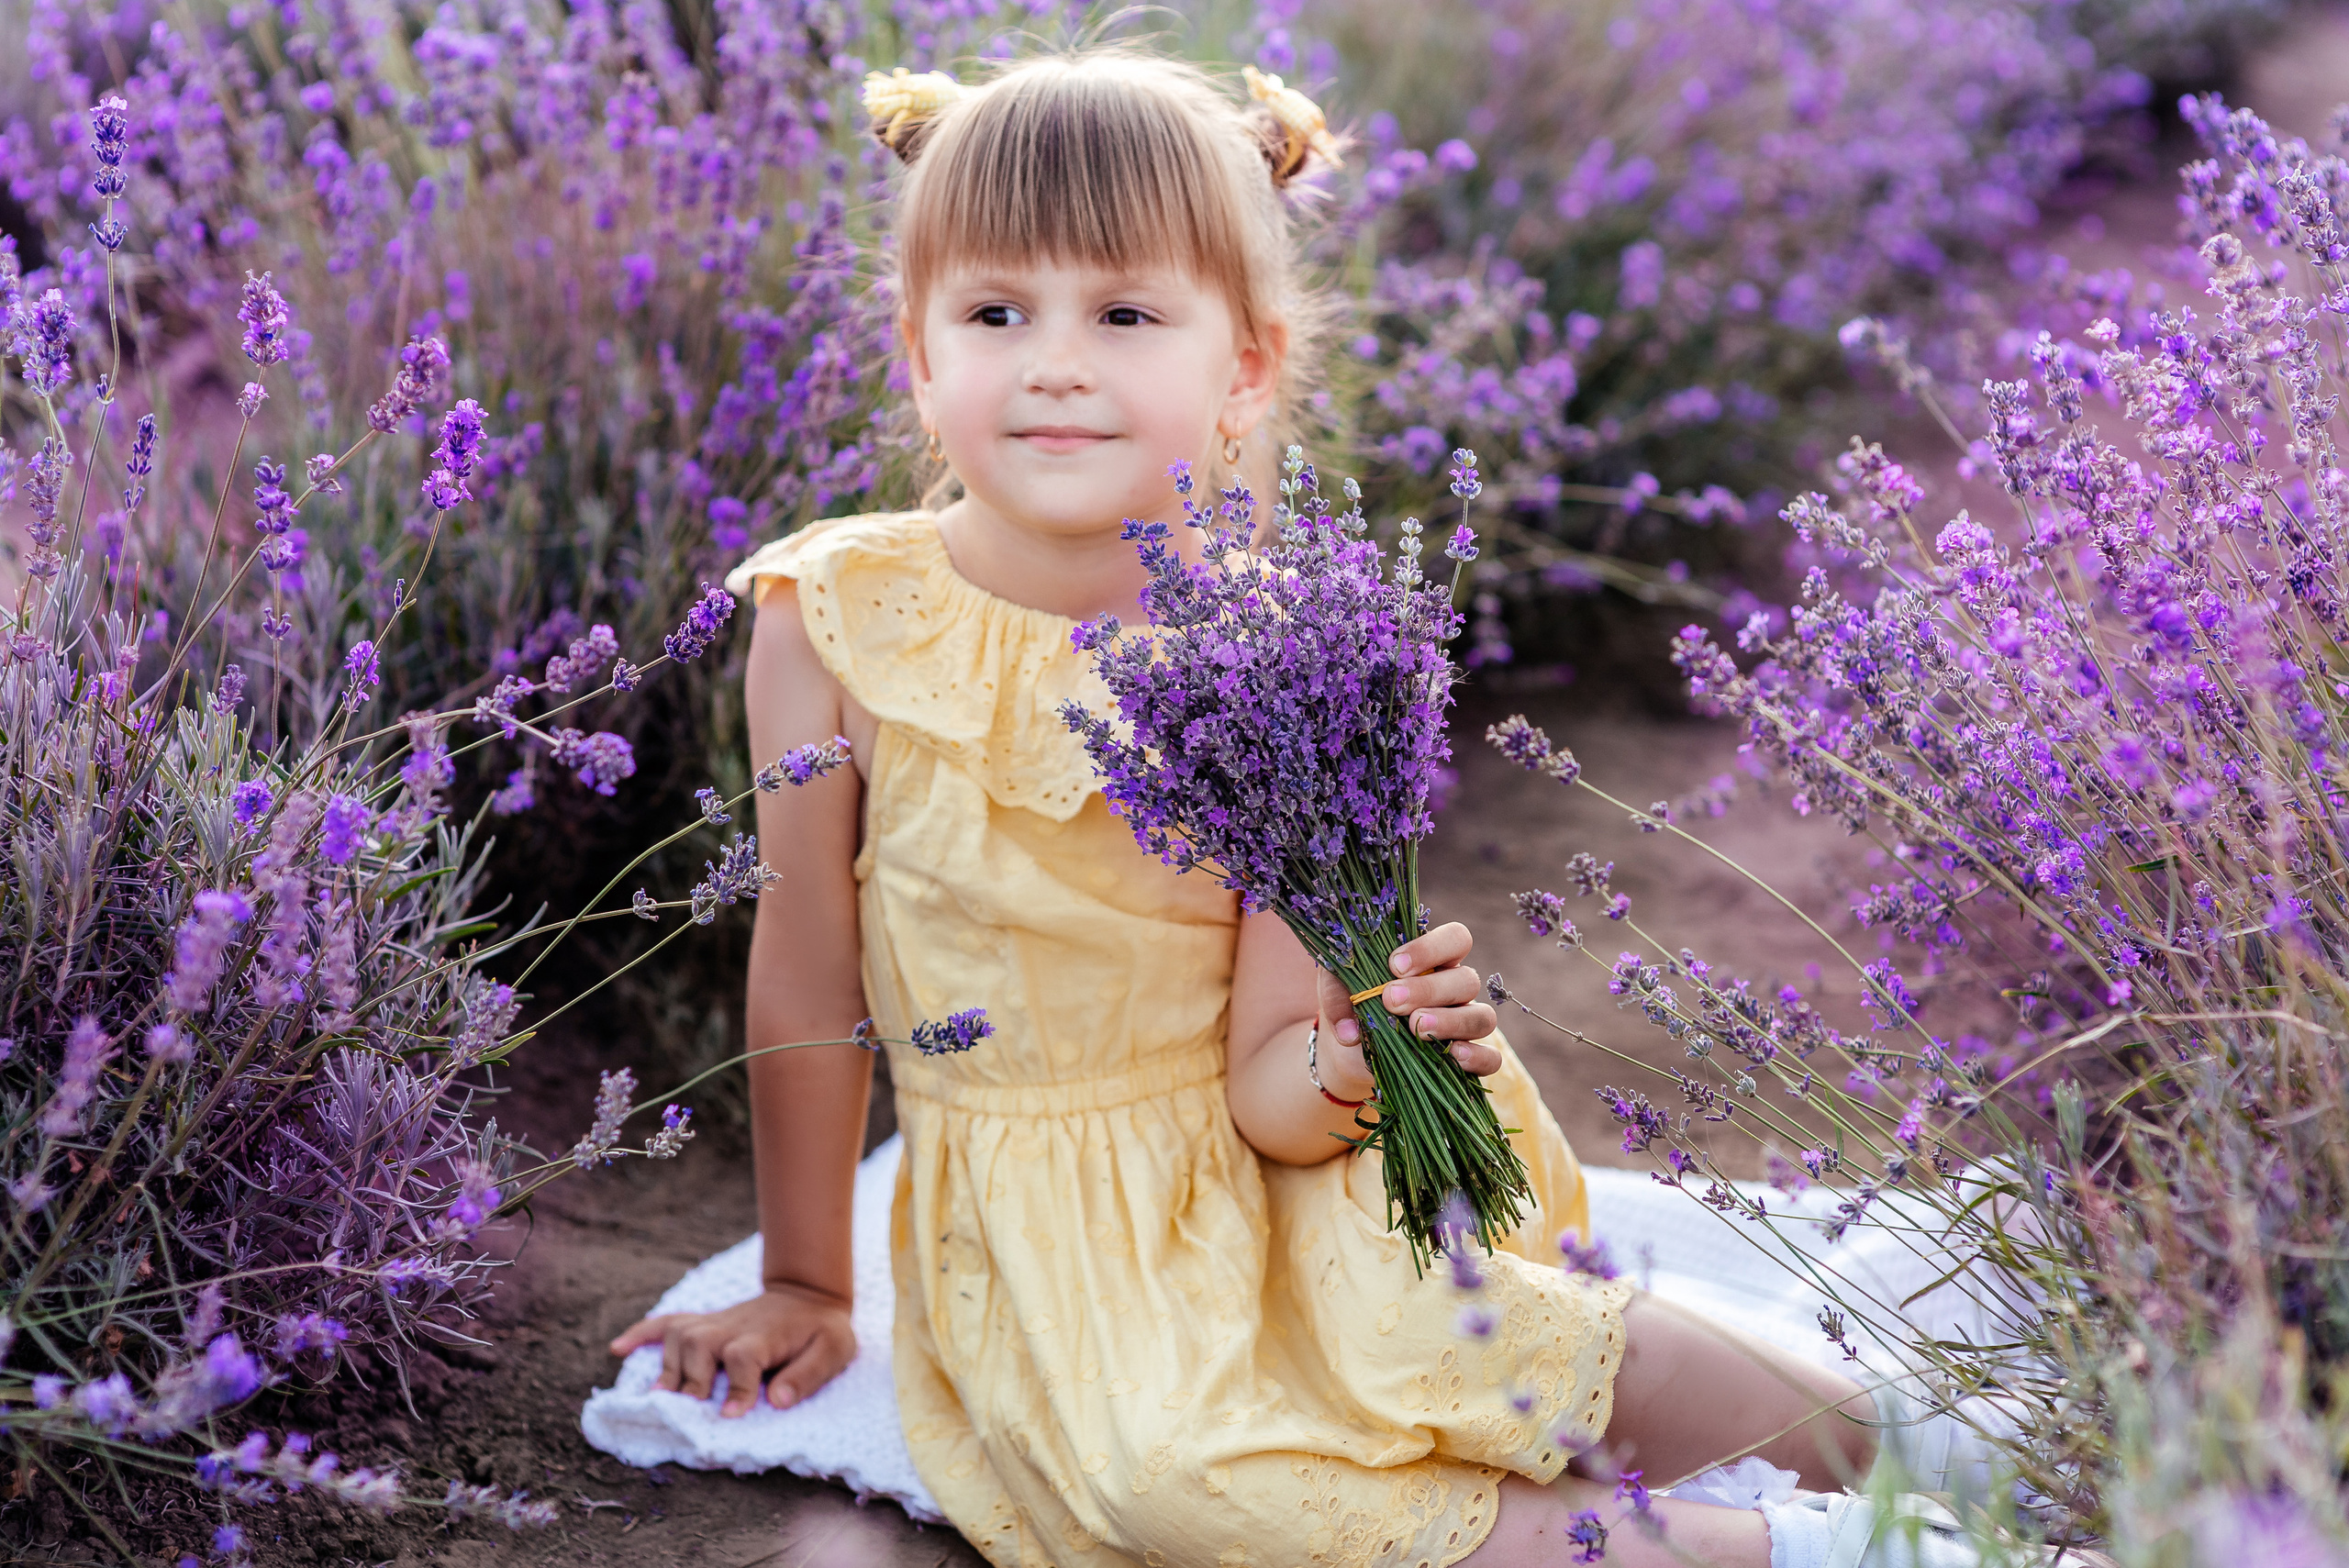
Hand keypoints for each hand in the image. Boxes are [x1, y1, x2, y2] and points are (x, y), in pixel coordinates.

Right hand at [607, 1281, 855, 1417]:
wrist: (808, 1295)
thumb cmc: (822, 1331)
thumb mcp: (835, 1350)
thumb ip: (809, 1374)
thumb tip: (778, 1401)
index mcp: (764, 1336)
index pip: (743, 1357)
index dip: (737, 1386)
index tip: (732, 1414)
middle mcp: (732, 1327)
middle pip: (699, 1344)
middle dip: (692, 1378)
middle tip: (692, 1409)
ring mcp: (715, 1323)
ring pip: (679, 1335)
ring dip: (669, 1365)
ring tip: (664, 1396)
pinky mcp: (703, 1323)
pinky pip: (666, 1322)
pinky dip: (641, 1333)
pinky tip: (618, 1348)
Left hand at [1314, 921, 1501, 1076]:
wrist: (1353, 1047)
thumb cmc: (1352, 1003)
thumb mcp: (1337, 989)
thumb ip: (1338, 996)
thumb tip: (1349, 1033)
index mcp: (1433, 960)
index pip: (1456, 938)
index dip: (1431, 948)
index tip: (1394, 964)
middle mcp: (1456, 988)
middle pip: (1466, 980)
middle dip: (1429, 989)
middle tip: (1392, 1000)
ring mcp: (1466, 1023)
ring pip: (1482, 1017)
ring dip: (1451, 1022)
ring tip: (1416, 1029)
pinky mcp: (1469, 1059)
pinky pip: (1491, 1059)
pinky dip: (1477, 1058)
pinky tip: (1452, 1057)